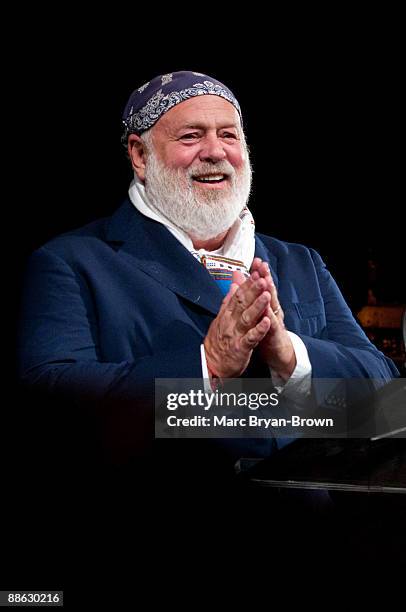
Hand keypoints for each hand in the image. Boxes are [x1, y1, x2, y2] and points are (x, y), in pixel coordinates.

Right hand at [204, 275, 271, 378]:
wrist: (211, 365)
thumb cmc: (218, 341)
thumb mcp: (221, 318)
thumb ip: (229, 301)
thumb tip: (234, 285)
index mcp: (227, 314)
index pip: (237, 295)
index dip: (247, 284)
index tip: (255, 273)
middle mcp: (230, 322)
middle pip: (242, 304)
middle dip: (253, 291)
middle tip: (262, 279)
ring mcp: (235, 335)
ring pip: (247, 318)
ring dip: (257, 306)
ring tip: (266, 295)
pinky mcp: (240, 348)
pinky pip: (251, 338)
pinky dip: (259, 330)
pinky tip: (267, 322)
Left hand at [250, 258, 295, 380]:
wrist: (278, 353)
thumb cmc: (266, 331)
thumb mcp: (258, 312)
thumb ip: (250, 295)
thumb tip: (241, 279)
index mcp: (265, 305)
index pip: (262, 286)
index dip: (259, 273)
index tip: (256, 261)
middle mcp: (272, 310)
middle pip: (269, 291)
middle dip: (266, 278)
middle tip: (262, 266)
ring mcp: (275, 322)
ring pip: (272, 306)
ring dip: (269, 295)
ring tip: (266, 283)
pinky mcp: (276, 336)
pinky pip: (273, 328)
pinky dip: (270, 321)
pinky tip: (268, 314)